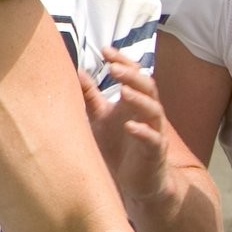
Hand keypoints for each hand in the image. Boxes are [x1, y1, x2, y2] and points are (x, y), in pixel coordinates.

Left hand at [80, 47, 172, 201]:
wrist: (135, 182)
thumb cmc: (117, 147)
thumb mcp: (100, 118)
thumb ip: (91, 96)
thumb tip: (77, 71)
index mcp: (133, 103)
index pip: (134, 75)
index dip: (123, 61)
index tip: (106, 49)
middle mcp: (146, 114)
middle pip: (147, 87)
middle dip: (132, 75)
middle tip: (113, 67)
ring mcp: (153, 132)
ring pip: (154, 110)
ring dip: (139, 99)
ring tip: (123, 90)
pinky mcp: (155, 153)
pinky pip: (153, 140)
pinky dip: (143, 132)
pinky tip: (130, 127)